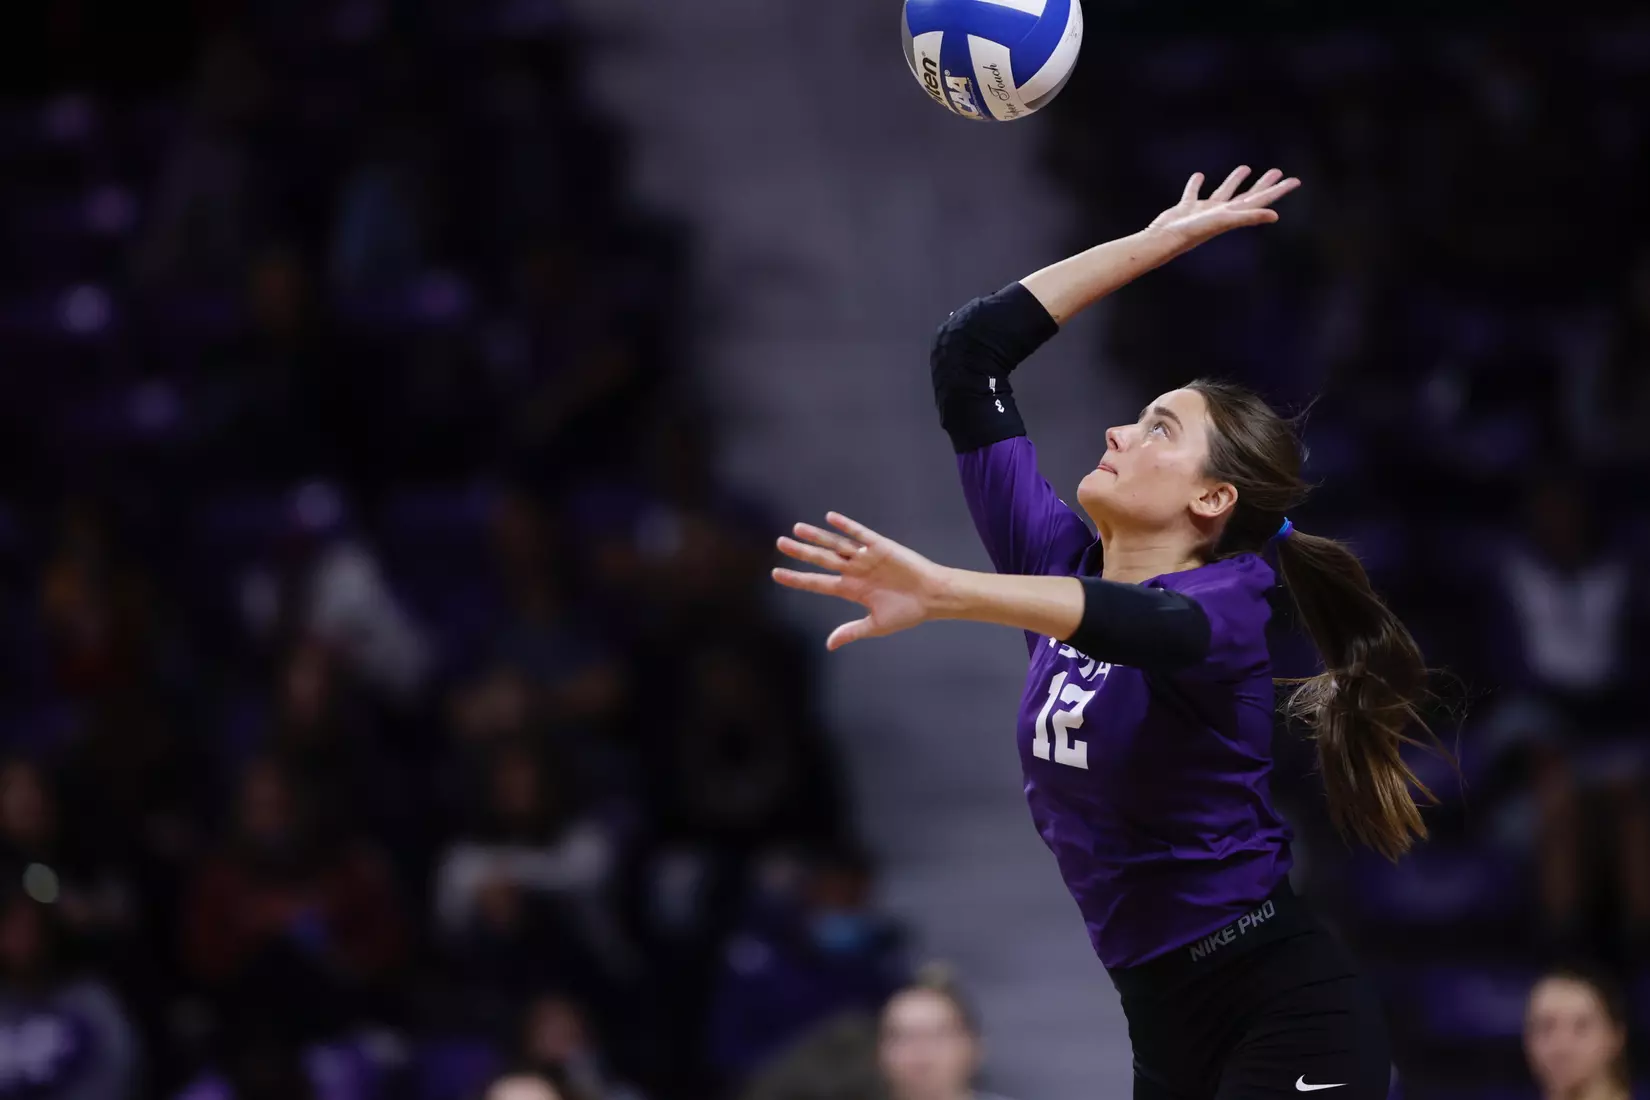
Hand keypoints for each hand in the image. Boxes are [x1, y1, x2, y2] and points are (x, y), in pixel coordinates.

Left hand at [773, 513, 947, 650]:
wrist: (933, 598)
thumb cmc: (908, 612)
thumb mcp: (876, 625)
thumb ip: (851, 631)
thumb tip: (829, 645)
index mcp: (851, 590)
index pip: (818, 582)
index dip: (798, 579)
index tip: (776, 574)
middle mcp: (855, 571)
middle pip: (822, 559)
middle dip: (801, 552)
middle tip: (779, 543)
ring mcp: (866, 558)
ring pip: (836, 545)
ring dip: (818, 537)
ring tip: (797, 529)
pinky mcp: (881, 546)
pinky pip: (860, 534)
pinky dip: (846, 526)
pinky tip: (830, 518)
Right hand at [1148, 166, 1300, 252]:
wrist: (1165, 239)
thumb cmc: (1194, 232)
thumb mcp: (1224, 220)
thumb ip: (1250, 216)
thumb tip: (1275, 216)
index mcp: (1234, 214)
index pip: (1262, 199)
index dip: (1279, 190)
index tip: (1295, 181)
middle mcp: (1222, 212)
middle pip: (1248, 195)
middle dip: (1264, 184)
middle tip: (1277, 171)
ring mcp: (1204, 210)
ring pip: (1224, 192)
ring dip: (1235, 181)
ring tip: (1245, 167)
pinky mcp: (1186, 207)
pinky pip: (1194, 192)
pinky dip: (1196, 184)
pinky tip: (1199, 176)